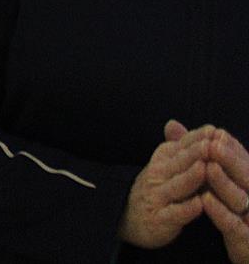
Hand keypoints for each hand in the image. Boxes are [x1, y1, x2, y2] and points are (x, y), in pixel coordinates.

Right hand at [118, 120, 210, 248]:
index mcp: (160, 160)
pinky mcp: (160, 219)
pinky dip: (186, 209)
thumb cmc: (156, 189)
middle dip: (195, 153)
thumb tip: (177, 123)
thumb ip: (177, 146)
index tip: (213, 131)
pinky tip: (198, 204)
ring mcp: (158, 197)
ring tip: (204, 168)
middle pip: (179, 163)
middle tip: (211, 144)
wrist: (131, 219)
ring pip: (176, 186)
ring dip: (190, 177)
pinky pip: (174, 213)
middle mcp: (157, 176)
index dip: (196, 139)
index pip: (180, 146)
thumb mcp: (163, 164)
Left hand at [201, 126, 248, 260]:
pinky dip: (221, 212)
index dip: (230, 148)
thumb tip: (171, 125)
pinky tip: (205, 200)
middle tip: (213, 144)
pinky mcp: (246, 240)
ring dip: (225, 183)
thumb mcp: (211, 180)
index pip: (243, 162)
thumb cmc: (226, 209)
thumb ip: (193, 153)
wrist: (245, 251)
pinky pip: (234, 225)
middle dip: (230, 160)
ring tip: (209, 168)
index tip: (215, 132)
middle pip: (246, 176)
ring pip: (242, 199)